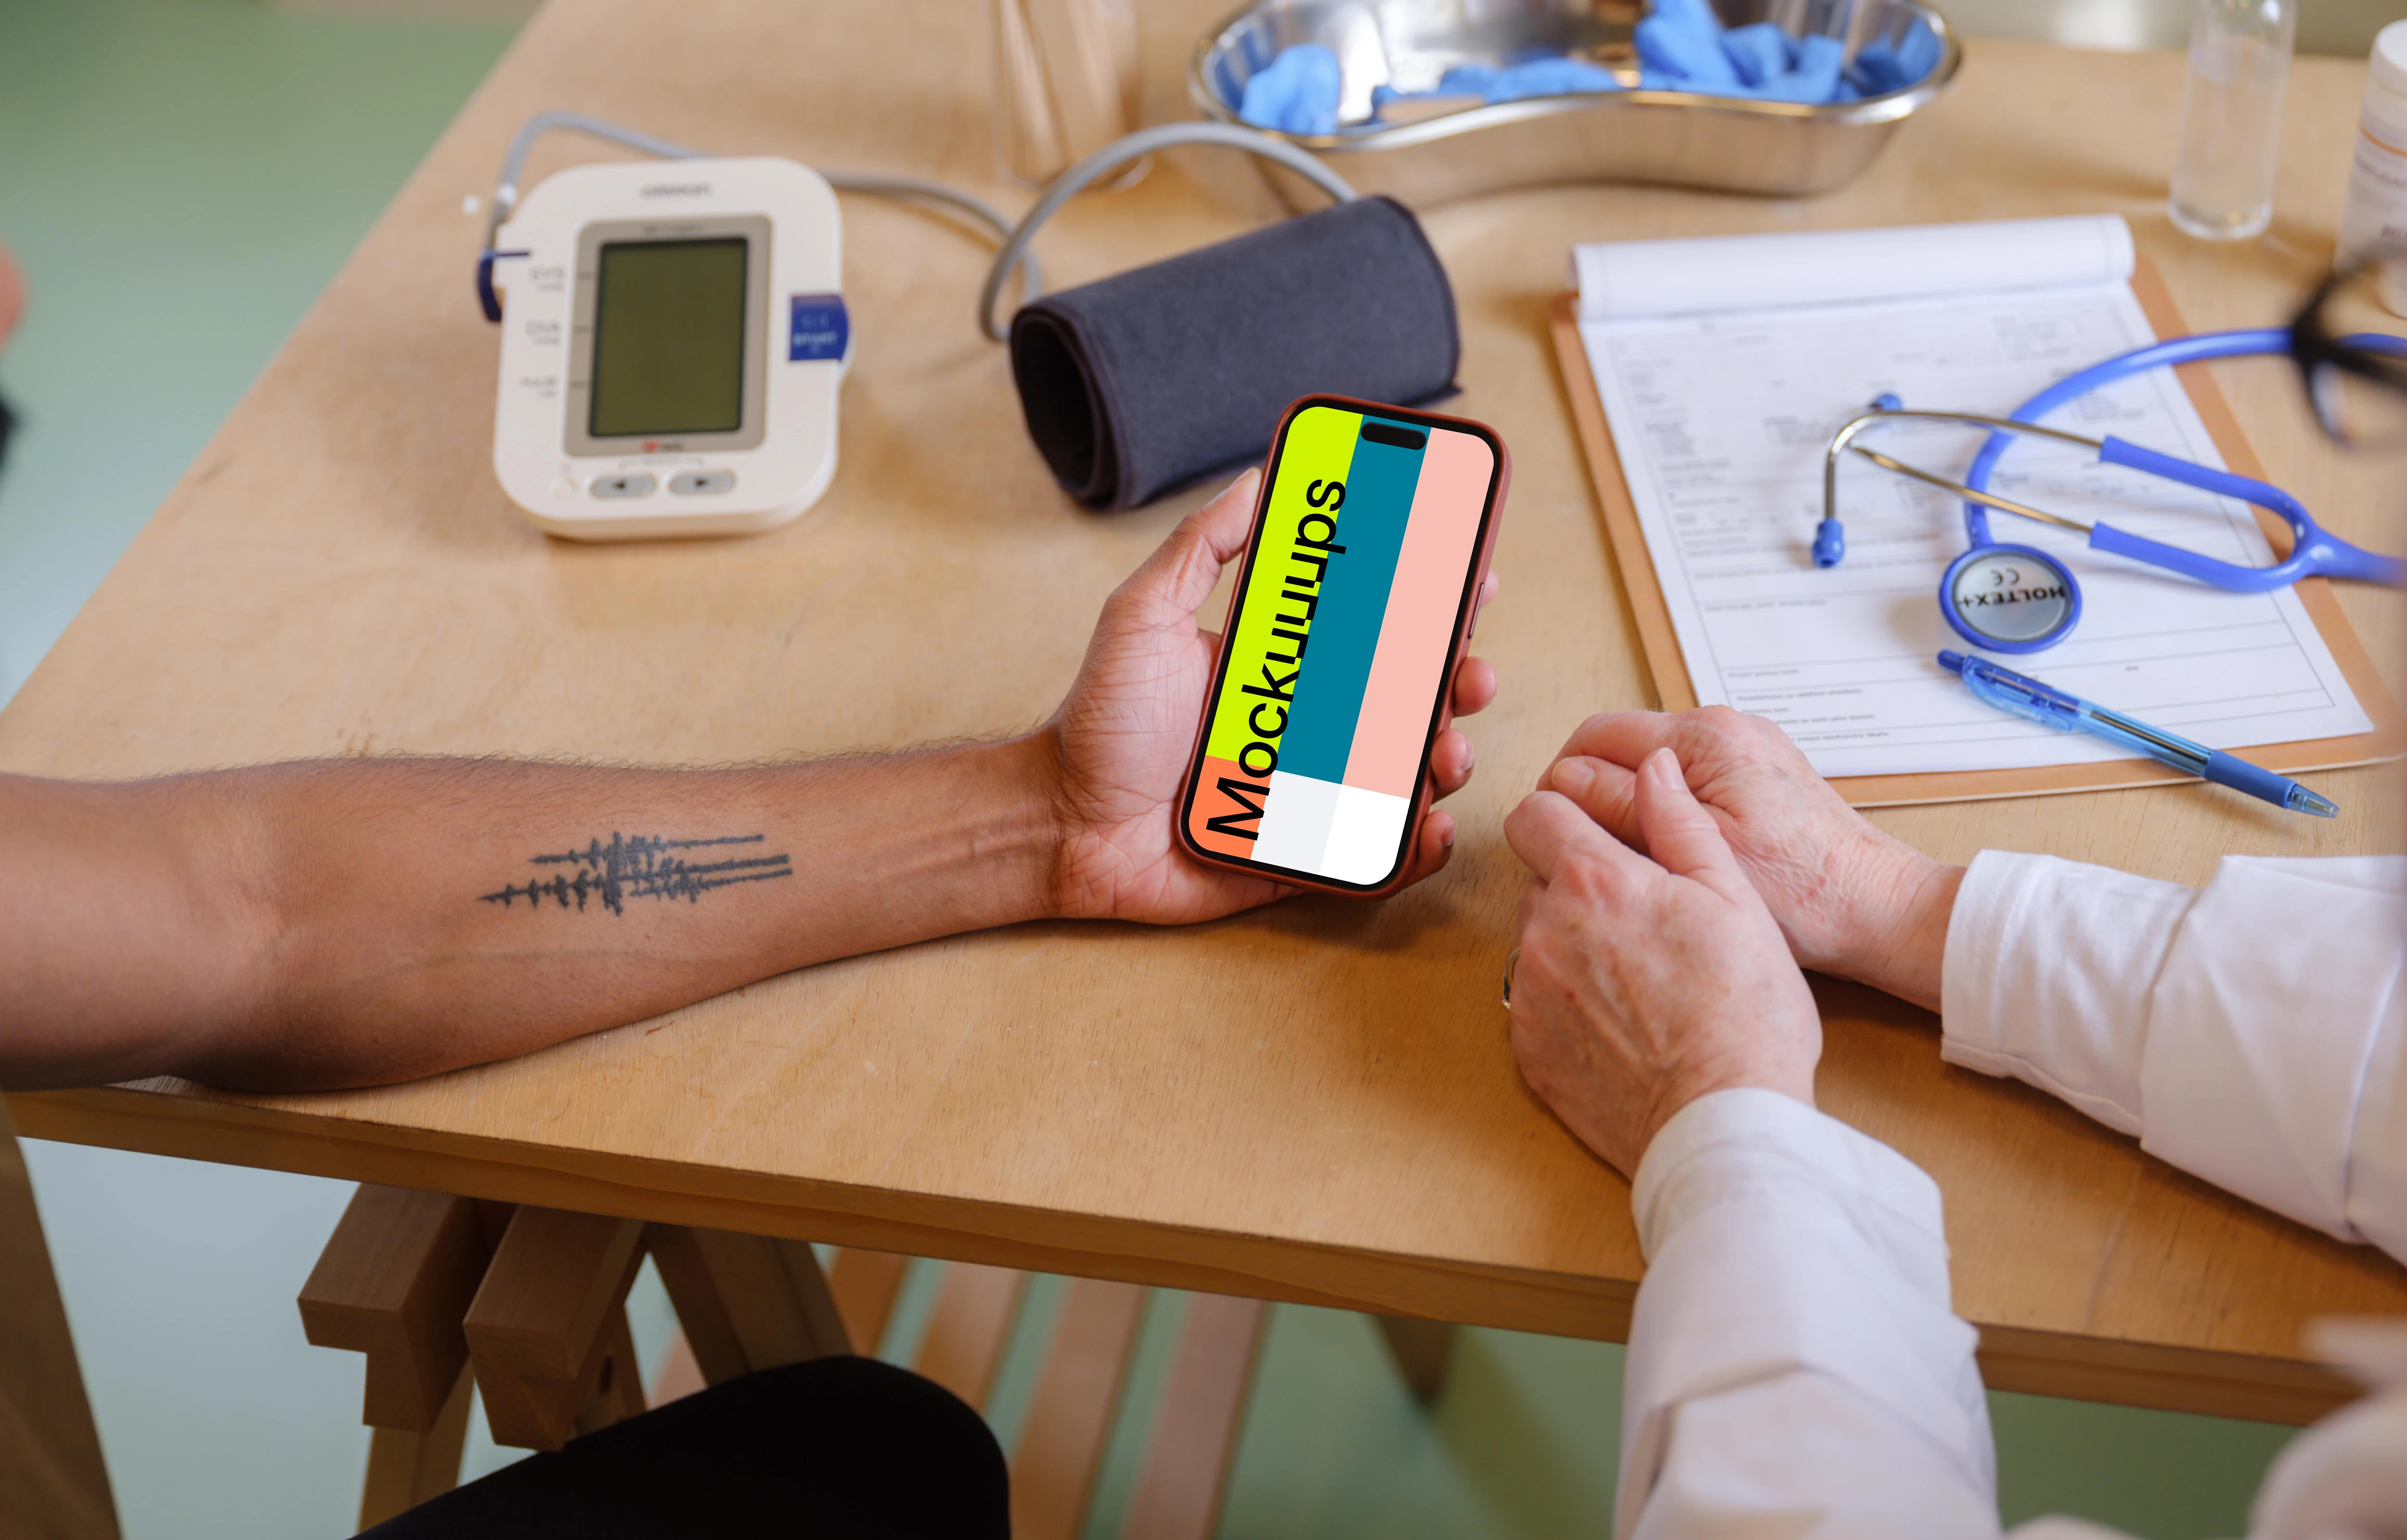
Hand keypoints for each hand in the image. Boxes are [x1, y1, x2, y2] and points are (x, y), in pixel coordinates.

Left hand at [1040, 469, 1498, 924]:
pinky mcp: (1304, 854)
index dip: (1432, 604)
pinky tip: (1428, 827)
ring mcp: (1314, 792)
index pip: (1377, 627)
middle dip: (1459, 680)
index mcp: (1287, 666)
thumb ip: (1200, 547)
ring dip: (1447, 758)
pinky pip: (1378, 856)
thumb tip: (1258, 477)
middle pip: (1413, 698)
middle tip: (1468, 673)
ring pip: (1408, 774)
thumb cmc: (1101, 721)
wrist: (1062, 822)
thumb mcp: (1143, 615)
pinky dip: (1416, 846)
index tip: (1471, 578)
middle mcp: (1310, 726)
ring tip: (1444, 751)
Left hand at [1504, 748, 1821, 1177]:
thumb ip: (1681, 823)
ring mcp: (1531, 993)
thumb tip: (1654, 768)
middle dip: (1582, 888)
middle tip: (1645, 922)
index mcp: (1595, 882)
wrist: (1722, 1121)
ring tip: (1642, 980)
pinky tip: (1623, 1024)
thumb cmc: (1744, 1013)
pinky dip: (1568, 1004)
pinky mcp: (1528, 1048)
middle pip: (1540, 880)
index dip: (1566, 817)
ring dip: (1574, 946)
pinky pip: (1535, 1003)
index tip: (1597, 837)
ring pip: (1538, 941)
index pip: (1536, 813)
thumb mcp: (1734, 897)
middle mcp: (1546, 931)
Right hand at [1539, 707, 1960, 1011]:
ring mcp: (1743, 748)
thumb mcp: (1693, 854)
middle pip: (1621, 746)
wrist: (1878, 910)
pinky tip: (1674, 855)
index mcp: (1704, 738)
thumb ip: (1622, 808)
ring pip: (1652, 767)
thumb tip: (1563, 782)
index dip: (1562, 785)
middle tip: (1591, 853)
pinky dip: (1665, 811)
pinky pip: (1686, 781)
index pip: (1595, 736)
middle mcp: (1724, 728)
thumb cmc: (1800, 894)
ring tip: (1633, 859)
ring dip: (1630, 806)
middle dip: (1593, 795)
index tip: (1555, 833)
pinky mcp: (1757, 774)